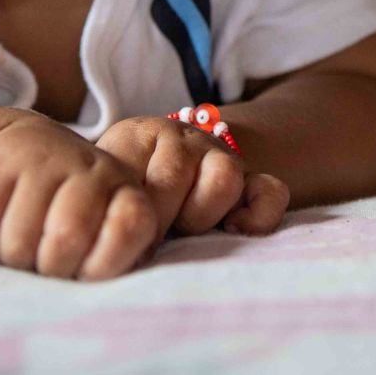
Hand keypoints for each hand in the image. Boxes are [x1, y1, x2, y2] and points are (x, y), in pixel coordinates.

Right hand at [0, 115, 157, 279]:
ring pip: (18, 240)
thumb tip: (99, 294)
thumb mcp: (107, 237)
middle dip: (51, 268)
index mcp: (126, 192)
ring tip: (22, 249)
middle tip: (47, 263)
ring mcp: (43, 158)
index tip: (87, 270)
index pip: (128, 227)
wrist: (31, 154)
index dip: (104, 263)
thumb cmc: (75, 216)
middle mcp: (91, 168)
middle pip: (67, 238)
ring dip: (14, 260)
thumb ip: (114, 262)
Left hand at [95, 115, 289, 238]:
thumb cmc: (126, 191)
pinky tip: (233, 229)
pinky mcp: (252, 183)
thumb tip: (106, 238)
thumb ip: (104, 201)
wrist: (168, 163)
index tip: (123, 230)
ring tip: (187, 230)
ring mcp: (220, 158)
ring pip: (224, 176)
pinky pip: (270, 193)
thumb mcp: (106, 185)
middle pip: (175, 175)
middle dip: (160, 217)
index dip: (128, 209)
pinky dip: (257, 216)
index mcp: (139, 137)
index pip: (130, 168)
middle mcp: (182, 140)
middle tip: (153, 237)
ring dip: (202, 214)